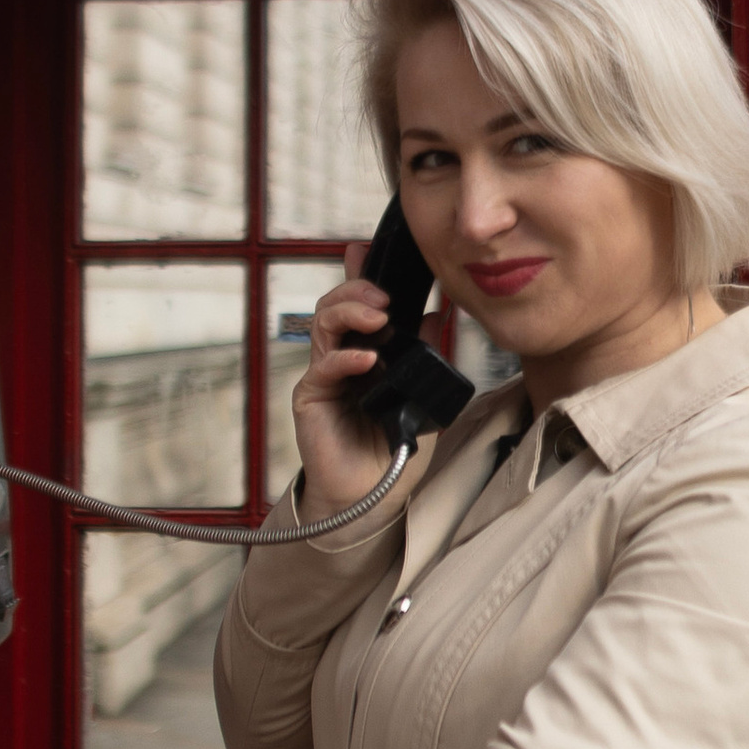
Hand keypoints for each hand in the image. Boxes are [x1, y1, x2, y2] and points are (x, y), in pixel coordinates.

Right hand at [290, 251, 401, 510]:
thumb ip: (424, 357)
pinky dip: (344, 358)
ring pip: (324, 326)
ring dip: (349, 313)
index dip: (358, 277)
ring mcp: (325, 376)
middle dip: (355, 291)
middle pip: (335, 307)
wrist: (373, 496)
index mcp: (366, 352)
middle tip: (383, 296)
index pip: (358, 306)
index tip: (364, 251)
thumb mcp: (421, 397)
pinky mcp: (312, 398)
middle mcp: (342, 359)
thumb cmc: (395, 450)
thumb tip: (436, 315)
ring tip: (377, 316)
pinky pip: (323, 368)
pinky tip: (366, 360)